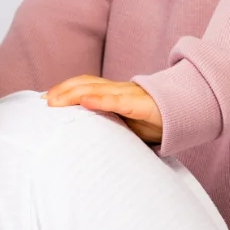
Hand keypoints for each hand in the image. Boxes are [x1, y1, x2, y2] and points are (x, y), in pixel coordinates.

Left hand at [45, 76, 164, 145]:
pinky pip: (118, 100)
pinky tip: (85, 101)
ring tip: (54, 101)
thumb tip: (83, 144)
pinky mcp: (141, 104)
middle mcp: (118, 90)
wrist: (186, 114)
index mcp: (113, 94)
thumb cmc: (153, 121)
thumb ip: (107, 127)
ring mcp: (129, 95)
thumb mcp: (126, 125)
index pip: (84, 86)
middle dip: (62, 91)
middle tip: (43, 102)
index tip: (44, 100)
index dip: (64, 90)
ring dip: (73, 93)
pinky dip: (100, 99)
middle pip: (84, 84)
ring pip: (96, 88)